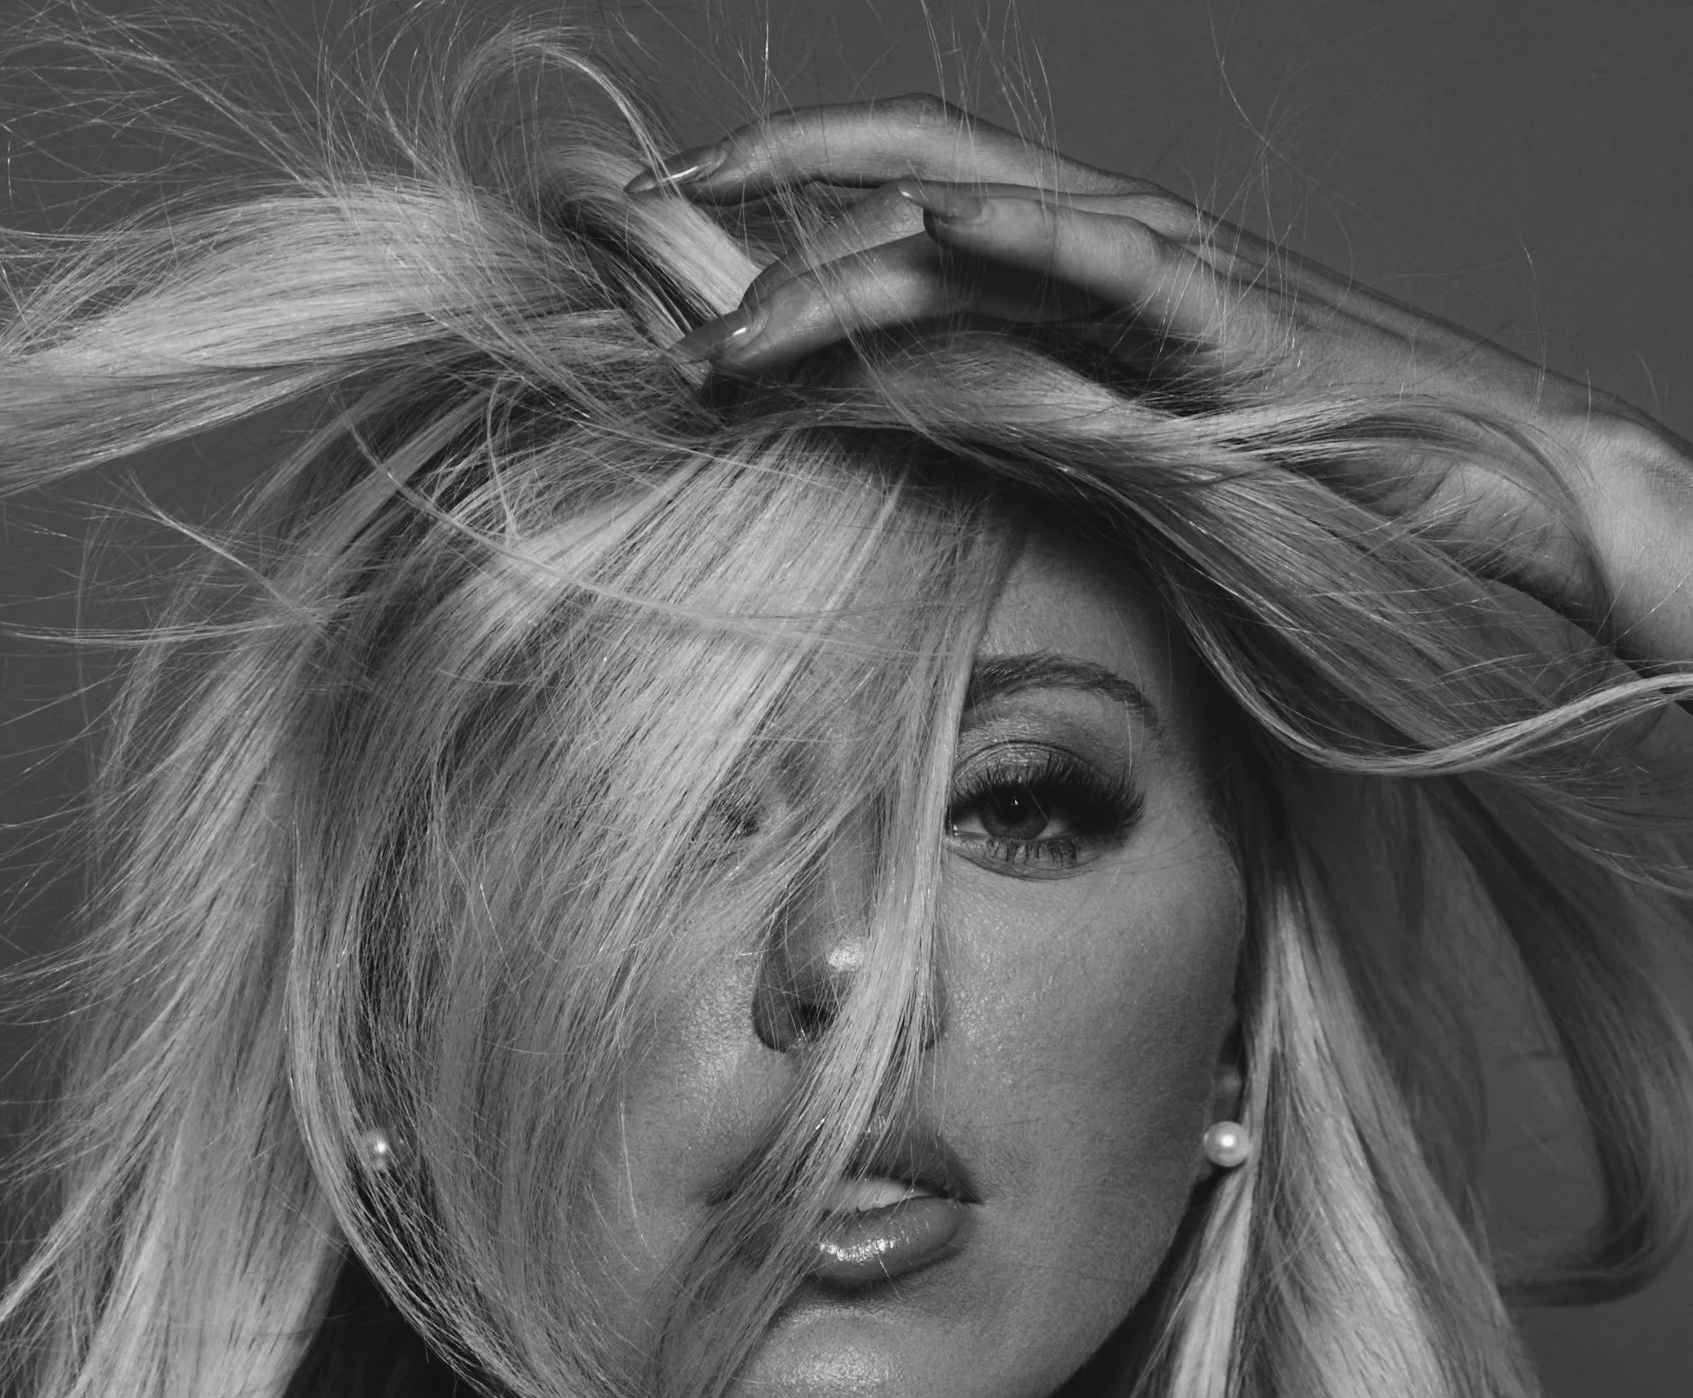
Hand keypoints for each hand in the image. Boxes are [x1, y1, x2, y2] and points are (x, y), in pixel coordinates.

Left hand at [628, 98, 1692, 668]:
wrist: (1483, 484)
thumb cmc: (1315, 479)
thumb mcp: (1124, 454)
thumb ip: (1018, 426)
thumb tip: (895, 441)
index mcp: (1069, 283)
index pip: (895, 221)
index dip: (774, 222)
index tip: (659, 262)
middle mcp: (1099, 255)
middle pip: (900, 193)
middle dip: (760, 209)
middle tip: (635, 254)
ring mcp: (1160, 276)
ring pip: (970, 234)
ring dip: (836, 278)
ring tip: (727, 336)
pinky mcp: (1227, 321)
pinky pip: (1111, 262)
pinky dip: (1022, 240)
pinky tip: (933, 240)